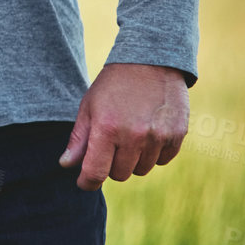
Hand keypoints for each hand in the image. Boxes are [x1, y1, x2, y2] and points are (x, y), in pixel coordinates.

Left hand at [59, 62, 188, 189]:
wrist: (151, 61)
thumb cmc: (113, 85)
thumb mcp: (89, 107)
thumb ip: (79, 139)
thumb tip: (66, 165)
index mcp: (107, 128)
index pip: (95, 172)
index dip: (87, 182)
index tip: (84, 183)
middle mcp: (134, 136)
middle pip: (119, 174)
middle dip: (111, 165)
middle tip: (110, 145)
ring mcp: (158, 137)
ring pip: (141, 170)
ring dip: (133, 160)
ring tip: (129, 135)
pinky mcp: (177, 135)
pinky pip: (163, 161)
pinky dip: (154, 153)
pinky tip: (148, 133)